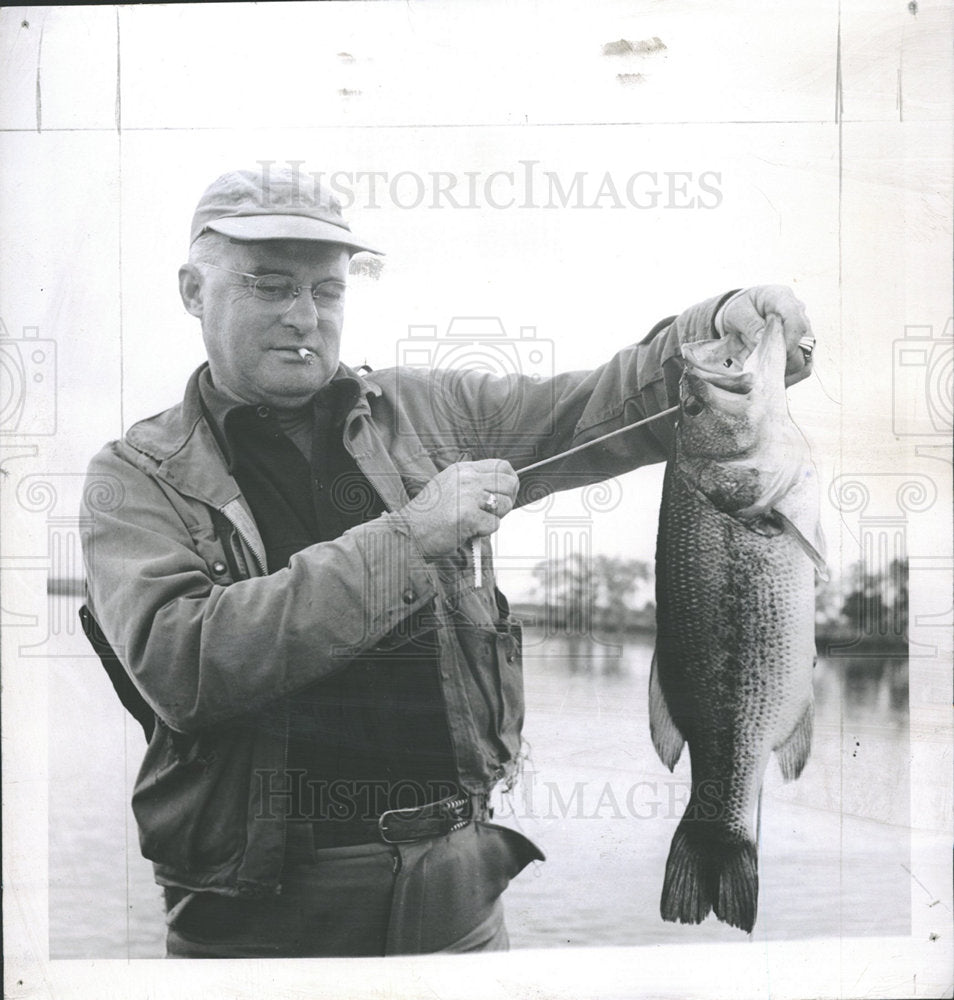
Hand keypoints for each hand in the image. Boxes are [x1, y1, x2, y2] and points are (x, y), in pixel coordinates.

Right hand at [400, 459, 518, 559]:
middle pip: (510, 483)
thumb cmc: (429, 514)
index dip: (510, 481)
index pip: (502, 466)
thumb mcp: (449, 486)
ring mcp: (468, 496)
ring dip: (494, 518)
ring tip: (475, 522)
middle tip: (492, 513)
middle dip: (507, 501)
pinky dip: (484, 532)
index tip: (506, 494)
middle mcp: (467, 478)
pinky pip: (494, 524)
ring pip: (504, 505)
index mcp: (463, 469)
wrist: (408, 531)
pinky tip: (467, 531)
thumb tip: (503, 488)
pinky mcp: (469, 516)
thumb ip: (474, 482)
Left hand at [719, 285, 813, 386]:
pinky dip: (789, 376)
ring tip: (765, 372)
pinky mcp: (801, 347)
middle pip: (804, 343)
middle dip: (783, 359)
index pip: (796, 320)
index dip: (789, 341)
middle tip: (761, 366)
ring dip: (785, 370)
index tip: (775, 354)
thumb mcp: (737, 313)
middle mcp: (798, 313)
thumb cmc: (739, 308)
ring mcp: (802, 331)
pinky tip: (773, 377)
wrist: (742, 311)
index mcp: (783, 298)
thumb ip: (750, 324)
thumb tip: (761, 339)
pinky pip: (803, 367)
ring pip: (805, 359)